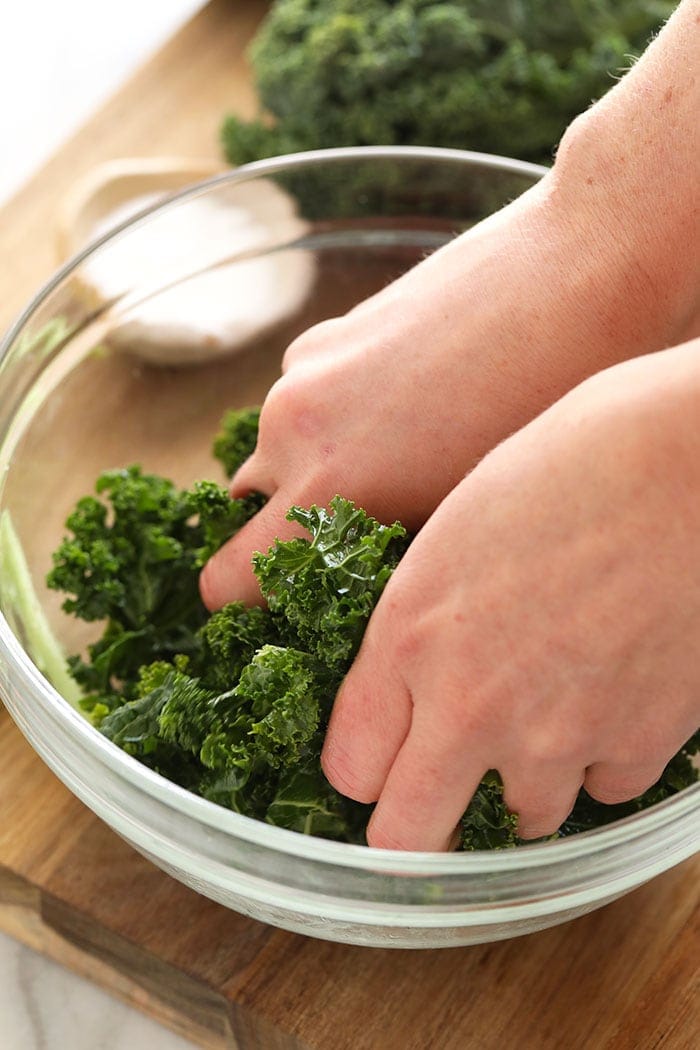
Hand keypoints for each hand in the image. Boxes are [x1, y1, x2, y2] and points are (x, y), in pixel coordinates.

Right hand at [200, 160, 689, 609]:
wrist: (579, 270)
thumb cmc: (548, 405)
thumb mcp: (467, 515)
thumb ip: (386, 557)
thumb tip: (360, 586)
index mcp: (328, 487)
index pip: (228, 579)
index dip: (245, 605)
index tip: (284, 609)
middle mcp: (294, 426)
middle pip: (250, 507)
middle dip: (285, 530)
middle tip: (361, 534)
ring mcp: (306, 369)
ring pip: (281, 447)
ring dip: (316, 467)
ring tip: (403, 459)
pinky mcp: (329, 328)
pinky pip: (306, 397)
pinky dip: (335, 416)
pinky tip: (409, 403)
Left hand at [321, 344, 699, 849]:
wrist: (687, 458)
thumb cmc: (572, 461)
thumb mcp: (457, 530)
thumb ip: (420, 622)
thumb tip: (405, 675)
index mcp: (410, 638)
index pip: (351, 767)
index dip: (362, 772)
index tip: (378, 764)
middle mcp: (472, 704)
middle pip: (409, 835)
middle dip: (419, 821)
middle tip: (439, 791)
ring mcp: (559, 735)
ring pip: (522, 819)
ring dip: (525, 782)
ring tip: (547, 715)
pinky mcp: (638, 743)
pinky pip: (604, 787)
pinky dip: (603, 758)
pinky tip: (613, 698)